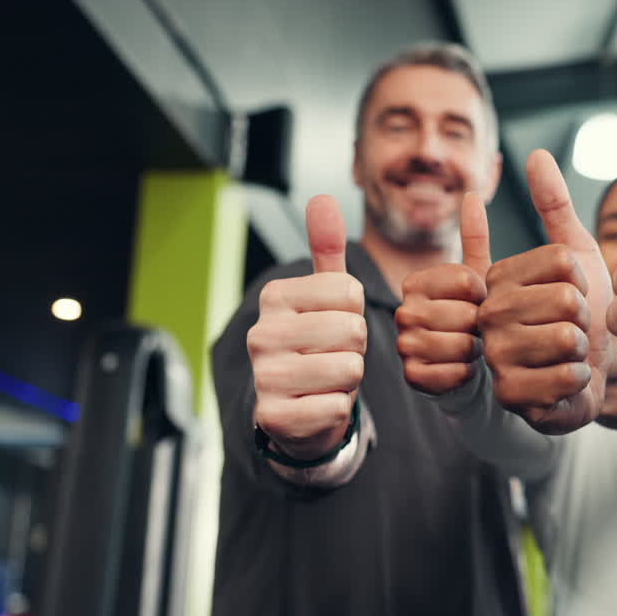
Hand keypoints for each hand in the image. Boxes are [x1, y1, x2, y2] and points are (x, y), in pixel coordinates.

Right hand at [246, 195, 365, 459]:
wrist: (297, 410)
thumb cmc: (318, 347)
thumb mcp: (324, 297)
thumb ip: (327, 250)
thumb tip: (323, 198)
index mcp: (275, 297)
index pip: (350, 292)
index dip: (355, 313)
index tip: (333, 325)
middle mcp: (261, 334)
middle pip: (353, 330)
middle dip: (355, 348)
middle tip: (332, 356)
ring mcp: (264, 378)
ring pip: (349, 369)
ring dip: (349, 380)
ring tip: (326, 380)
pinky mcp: (275, 417)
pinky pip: (338, 406)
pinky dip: (338, 409)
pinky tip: (317, 406)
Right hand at [396, 194, 491, 394]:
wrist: (469, 370)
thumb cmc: (476, 320)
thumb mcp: (479, 277)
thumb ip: (475, 237)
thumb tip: (472, 194)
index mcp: (417, 281)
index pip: (467, 281)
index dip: (487, 295)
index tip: (482, 303)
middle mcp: (403, 309)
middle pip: (466, 315)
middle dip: (484, 326)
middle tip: (479, 332)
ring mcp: (404, 344)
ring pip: (461, 344)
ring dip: (478, 351)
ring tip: (474, 349)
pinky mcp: (412, 376)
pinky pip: (454, 373)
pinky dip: (467, 374)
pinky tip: (465, 370)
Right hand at [479, 150, 612, 433]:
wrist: (585, 376)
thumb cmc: (581, 314)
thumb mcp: (574, 254)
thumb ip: (554, 205)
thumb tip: (537, 153)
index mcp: (497, 275)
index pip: (564, 261)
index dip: (584, 280)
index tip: (571, 295)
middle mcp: (487, 313)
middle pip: (568, 300)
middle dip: (586, 318)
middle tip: (571, 330)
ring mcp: (495, 356)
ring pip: (567, 337)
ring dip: (583, 349)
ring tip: (567, 355)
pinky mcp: (511, 395)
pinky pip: (568, 374)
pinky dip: (580, 380)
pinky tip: (566, 382)